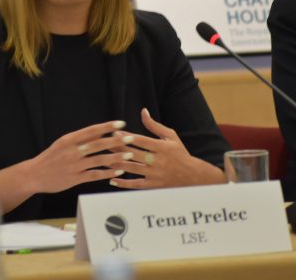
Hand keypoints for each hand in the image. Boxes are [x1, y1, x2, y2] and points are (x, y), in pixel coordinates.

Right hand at [23, 120, 134, 193]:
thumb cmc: (50, 158)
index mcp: (69, 140)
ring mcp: (74, 165)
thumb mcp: (62, 144)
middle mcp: (72, 151)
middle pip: (98, 144)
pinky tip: (118, 171)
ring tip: (129, 155)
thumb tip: (99, 132)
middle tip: (131, 138)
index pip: (91, 130)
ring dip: (115, 157)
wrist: (33, 175)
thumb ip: (80, 139)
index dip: (107, 127)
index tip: (121, 124)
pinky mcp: (74, 179)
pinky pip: (94, 175)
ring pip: (99, 160)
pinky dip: (107, 172)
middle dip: (116, 141)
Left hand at [108, 108, 223, 188]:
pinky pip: (135, 184)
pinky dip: (123, 183)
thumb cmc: (179, 153)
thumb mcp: (170, 136)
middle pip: (133, 154)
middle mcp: (157, 161)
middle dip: (117, 149)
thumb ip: (154, 125)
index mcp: (162, 147)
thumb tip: (143, 111)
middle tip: (104, 144)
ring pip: (132, 168)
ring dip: (117, 164)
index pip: (140, 140)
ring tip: (103, 160)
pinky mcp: (153, 185)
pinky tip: (112, 179)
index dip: (126, 137)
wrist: (191, 176)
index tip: (114, 133)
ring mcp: (154, 174)